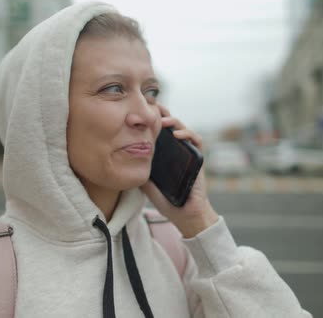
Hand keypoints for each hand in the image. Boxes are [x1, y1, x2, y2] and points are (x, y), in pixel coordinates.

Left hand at [141, 104, 218, 237]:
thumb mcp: (147, 184)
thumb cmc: (167, 200)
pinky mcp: (198, 158)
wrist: (184, 214)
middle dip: (162, 114)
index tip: (141, 111)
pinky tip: (177, 134)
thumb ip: (139, 171)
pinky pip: (196, 140)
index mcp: (164, 153)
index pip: (158, 131)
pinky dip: (188, 134)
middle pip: (171, 125)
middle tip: (152, 107)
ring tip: (164, 121)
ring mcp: (188, 153)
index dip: (152, 119)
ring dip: (174, 121)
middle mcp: (177, 150)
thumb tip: (123, 161)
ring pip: (183, 128)